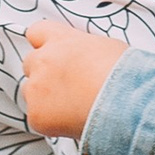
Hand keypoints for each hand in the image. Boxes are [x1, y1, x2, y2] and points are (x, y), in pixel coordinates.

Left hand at [23, 16, 129, 139]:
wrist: (125, 103)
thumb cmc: (124, 74)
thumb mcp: (106, 47)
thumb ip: (84, 48)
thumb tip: (84, 57)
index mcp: (61, 39)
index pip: (36, 32)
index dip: (44, 43)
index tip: (51, 52)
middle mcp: (43, 60)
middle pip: (30, 63)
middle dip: (43, 73)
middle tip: (66, 85)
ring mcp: (36, 88)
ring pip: (30, 92)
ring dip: (44, 98)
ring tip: (72, 106)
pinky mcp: (37, 115)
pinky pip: (37, 118)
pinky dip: (51, 122)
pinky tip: (72, 121)